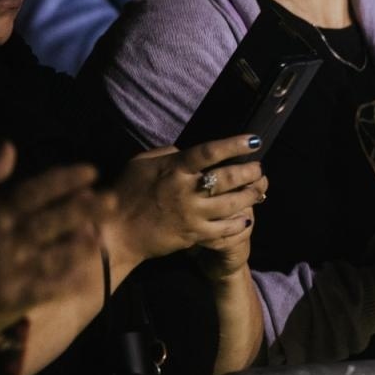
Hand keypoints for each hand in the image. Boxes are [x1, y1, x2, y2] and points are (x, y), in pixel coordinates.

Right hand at [0, 144, 104, 341]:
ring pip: (57, 253)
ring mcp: (13, 270)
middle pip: (55, 219)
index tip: (92, 171)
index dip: (66, 179)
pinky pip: (49, 287)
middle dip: (87, 208)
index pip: (36, 190)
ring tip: (103, 234)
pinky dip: (70, 279)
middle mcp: (7, 239)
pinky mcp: (15, 298)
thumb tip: (10, 145)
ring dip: (82, 243)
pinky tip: (88, 272)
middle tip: (114, 200)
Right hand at [108, 135, 266, 267]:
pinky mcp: (193, 234)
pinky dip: (238, 223)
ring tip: (259, 190)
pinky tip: (247, 218)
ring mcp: (191, 213)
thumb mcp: (141, 164)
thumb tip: (186, 148)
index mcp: (174, 168)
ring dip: (250, 196)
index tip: (253, 140)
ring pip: (231, 204)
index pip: (209, 152)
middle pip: (227, 178)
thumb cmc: (126, 193)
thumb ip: (167, 154)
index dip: (234, 144)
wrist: (115, 231)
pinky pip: (223, 229)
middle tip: (259, 168)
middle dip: (249, 172)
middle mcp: (185, 190)